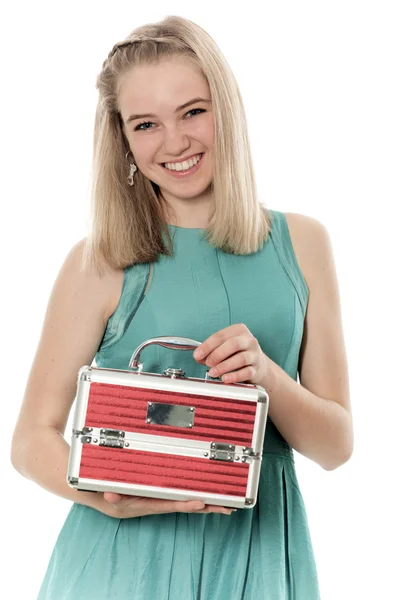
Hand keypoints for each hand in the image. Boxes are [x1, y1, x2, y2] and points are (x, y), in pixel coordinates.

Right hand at [101, 492, 235, 518]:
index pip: (174, 504)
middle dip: (209, 507)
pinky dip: (201, 497)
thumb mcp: (112, 498)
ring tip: (229, 504)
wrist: (115, 504)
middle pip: (190, 505)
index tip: (201, 503)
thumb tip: (110, 495)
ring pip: (192, 501)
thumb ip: (113, 497)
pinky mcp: (169, 496)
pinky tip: (213, 497)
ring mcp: (169, 500)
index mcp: (154, 503)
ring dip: (210, 503)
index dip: (188, 504)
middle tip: (228, 507)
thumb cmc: (116, 499)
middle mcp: (165, 503)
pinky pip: (188, 496)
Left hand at [193, 323, 268, 385]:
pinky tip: (225, 378)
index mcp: (239, 330)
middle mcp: (249, 340)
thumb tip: (198, 357)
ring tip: (213, 372)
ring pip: (241, 359)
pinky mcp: (257, 369)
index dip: (207, 346)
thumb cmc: (238, 353)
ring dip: (224, 366)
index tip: (197, 355)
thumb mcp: (225, 347)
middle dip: (217, 354)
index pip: (221, 336)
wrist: (259, 365)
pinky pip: (246, 372)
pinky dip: (234, 376)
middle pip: (233, 344)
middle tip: (207, 363)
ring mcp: (254, 355)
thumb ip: (211, 351)